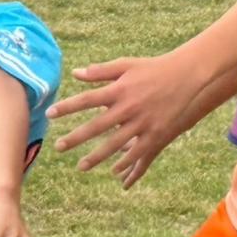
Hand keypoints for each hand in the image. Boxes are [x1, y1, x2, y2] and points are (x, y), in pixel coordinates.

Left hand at [49, 53, 202, 182]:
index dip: (67, 107)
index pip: (86, 99)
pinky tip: (114, 171)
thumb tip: (76, 73)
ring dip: (96, 157)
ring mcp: (143, 122)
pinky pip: (138, 153)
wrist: (187, 76)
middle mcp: (128, 107)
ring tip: (81, 166)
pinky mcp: (157, 133)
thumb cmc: (153, 68)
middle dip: (75, 138)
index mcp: (119, 89)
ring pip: (115, 145)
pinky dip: (126, 163)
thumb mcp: (126, 65)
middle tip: (58, 147)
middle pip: (96, 126)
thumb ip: (101, 71)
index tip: (50, 114)